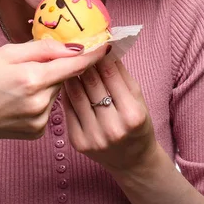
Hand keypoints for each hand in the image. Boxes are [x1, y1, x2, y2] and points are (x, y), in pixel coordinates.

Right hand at [0, 39, 106, 149]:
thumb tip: (73, 45)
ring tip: (19, 84)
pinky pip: (48, 109)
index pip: (73, 64)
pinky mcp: (36, 133)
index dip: (92, 54)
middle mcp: (40, 104)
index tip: (106, 44)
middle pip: (64, 78)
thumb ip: (43, 48)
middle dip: (56, 67)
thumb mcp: (8, 52)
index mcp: (32, 79)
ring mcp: (39, 121)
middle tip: (31, 64)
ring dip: (47, 84)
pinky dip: (40, 100)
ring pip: (56, 93)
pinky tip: (19, 100)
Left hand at [62, 55, 156, 176]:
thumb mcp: (137, 97)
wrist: (133, 161)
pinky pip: (68, 109)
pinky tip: (66, 80)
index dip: (99, 55)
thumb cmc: (137, 123)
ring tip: (68, 60)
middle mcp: (113, 128)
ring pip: (76, 94)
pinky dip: (66, 92)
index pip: (110, 75)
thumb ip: (121, 73)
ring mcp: (94, 137)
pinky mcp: (78, 142)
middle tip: (76, 47)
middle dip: (83, 61)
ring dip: (71, 73)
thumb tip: (104, 45)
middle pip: (91, 83)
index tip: (92, 42)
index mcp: (132, 114)